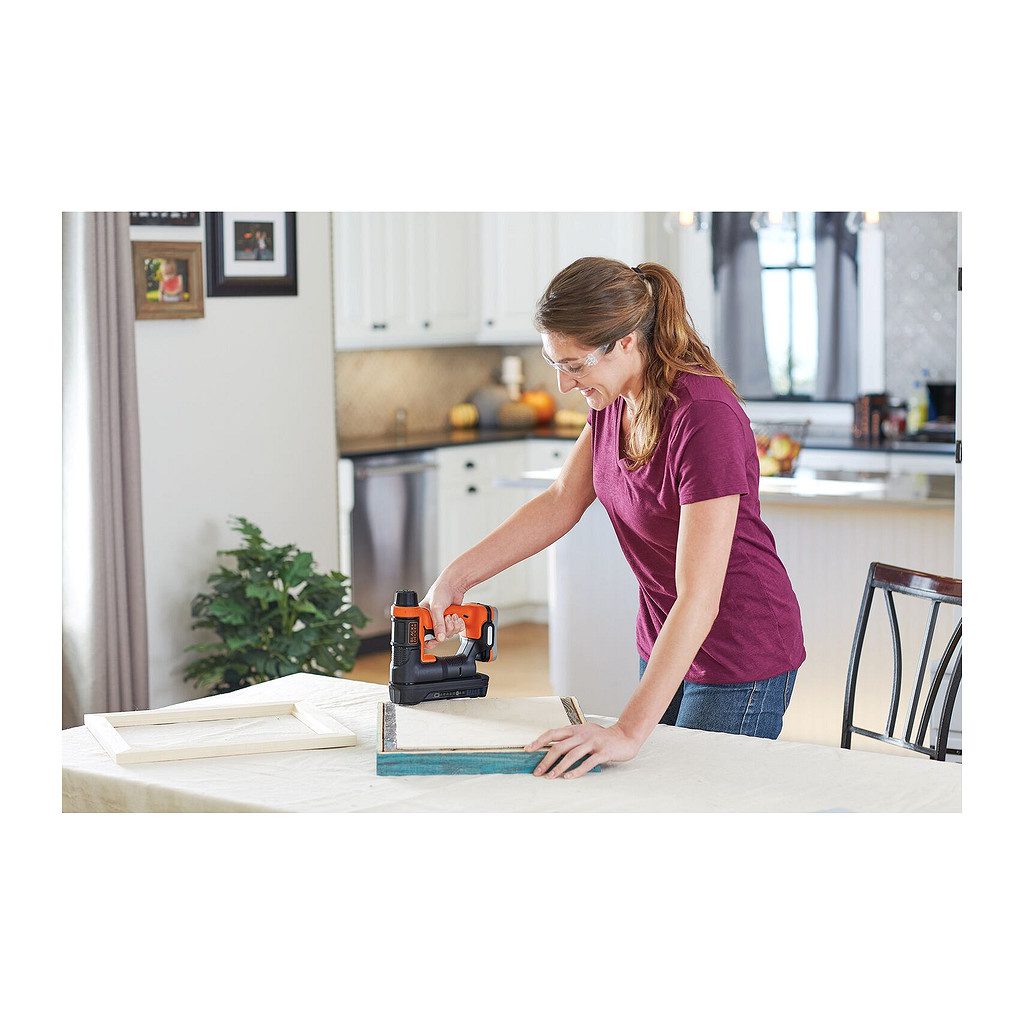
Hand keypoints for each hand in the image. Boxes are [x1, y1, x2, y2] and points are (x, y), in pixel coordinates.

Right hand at [420, 575, 467, 649]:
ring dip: (453, 625)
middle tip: (446, 619)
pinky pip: (456, 630)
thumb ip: (437, 623)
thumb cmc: (440, 590)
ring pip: (448, 634)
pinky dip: (458, 624)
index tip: (435, 640)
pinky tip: (457, 616)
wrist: (455, 585)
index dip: (429, 640)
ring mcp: (442, 622)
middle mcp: (431, 621)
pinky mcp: (451, 621)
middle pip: (438, 637)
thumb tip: (439, 637)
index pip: (423, 635)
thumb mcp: (436, 607)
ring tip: (452, 615)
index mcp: (422, 617)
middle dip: (445, 629)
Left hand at [524, 722, 640, 778]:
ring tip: (550, 777)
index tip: (527, 749)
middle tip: (537, 772)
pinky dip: (577, 770)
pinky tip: (568, 777)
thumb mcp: (584, 733)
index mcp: (575, 729)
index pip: (553, 733)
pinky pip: (588, 762)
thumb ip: (571, 739)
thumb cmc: (601, 737)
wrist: (625, 736)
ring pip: (571, 755)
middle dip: (546, 760)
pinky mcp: (603, 752)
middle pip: (559, 747)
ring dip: (558, 767)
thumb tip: (551, 750)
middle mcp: (582, 734)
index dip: (539, 741)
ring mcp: (593, 742)